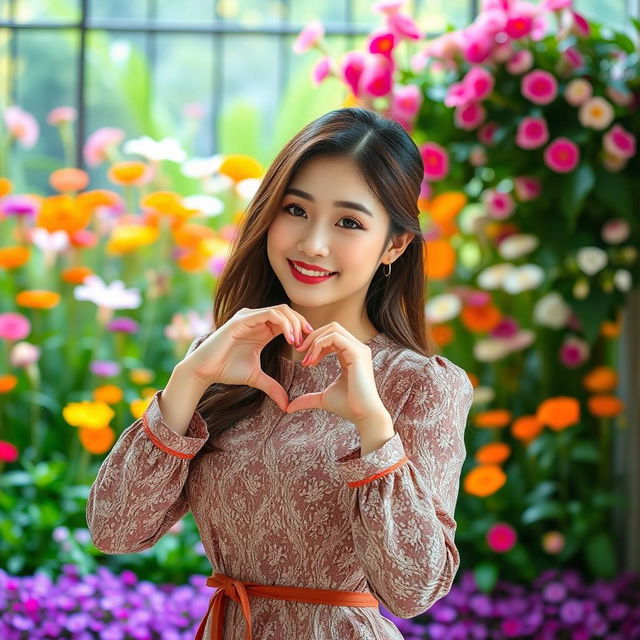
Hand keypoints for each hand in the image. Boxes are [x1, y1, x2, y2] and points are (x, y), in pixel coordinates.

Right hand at [181, 305, 313, 412]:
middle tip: (311, 340)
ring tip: (299, 341)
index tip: (311, 345)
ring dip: (294, 324)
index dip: (301, 328)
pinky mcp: (242, 319)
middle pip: (287, 311)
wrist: (204, 370)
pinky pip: (269, 314)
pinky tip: (290, 339)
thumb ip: (273, 387)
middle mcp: (256, 319)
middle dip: (301, 323)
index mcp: (261, 329)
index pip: (287, 320)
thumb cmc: (226, 370)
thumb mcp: (256, 378)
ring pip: (280, 310)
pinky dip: (284, 324)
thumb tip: (286, 405)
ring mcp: (249, 317)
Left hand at [285, 322, 387, 424]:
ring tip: (305, 358)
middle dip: (312, 337)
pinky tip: (312, 360)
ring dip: (314, 340)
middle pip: (332, 327)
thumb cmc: (348, 406)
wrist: (364, 416)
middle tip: (299, 351)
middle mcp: (357, 348)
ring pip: (333, 329)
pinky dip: (319, 345)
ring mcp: (359, 349)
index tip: (303, 360)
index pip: (331, 337)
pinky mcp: (357, 352)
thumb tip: (288, 407)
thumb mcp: (323, 398)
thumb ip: (307, 398)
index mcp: (352, 355)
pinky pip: (334, 337)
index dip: (314, 343)